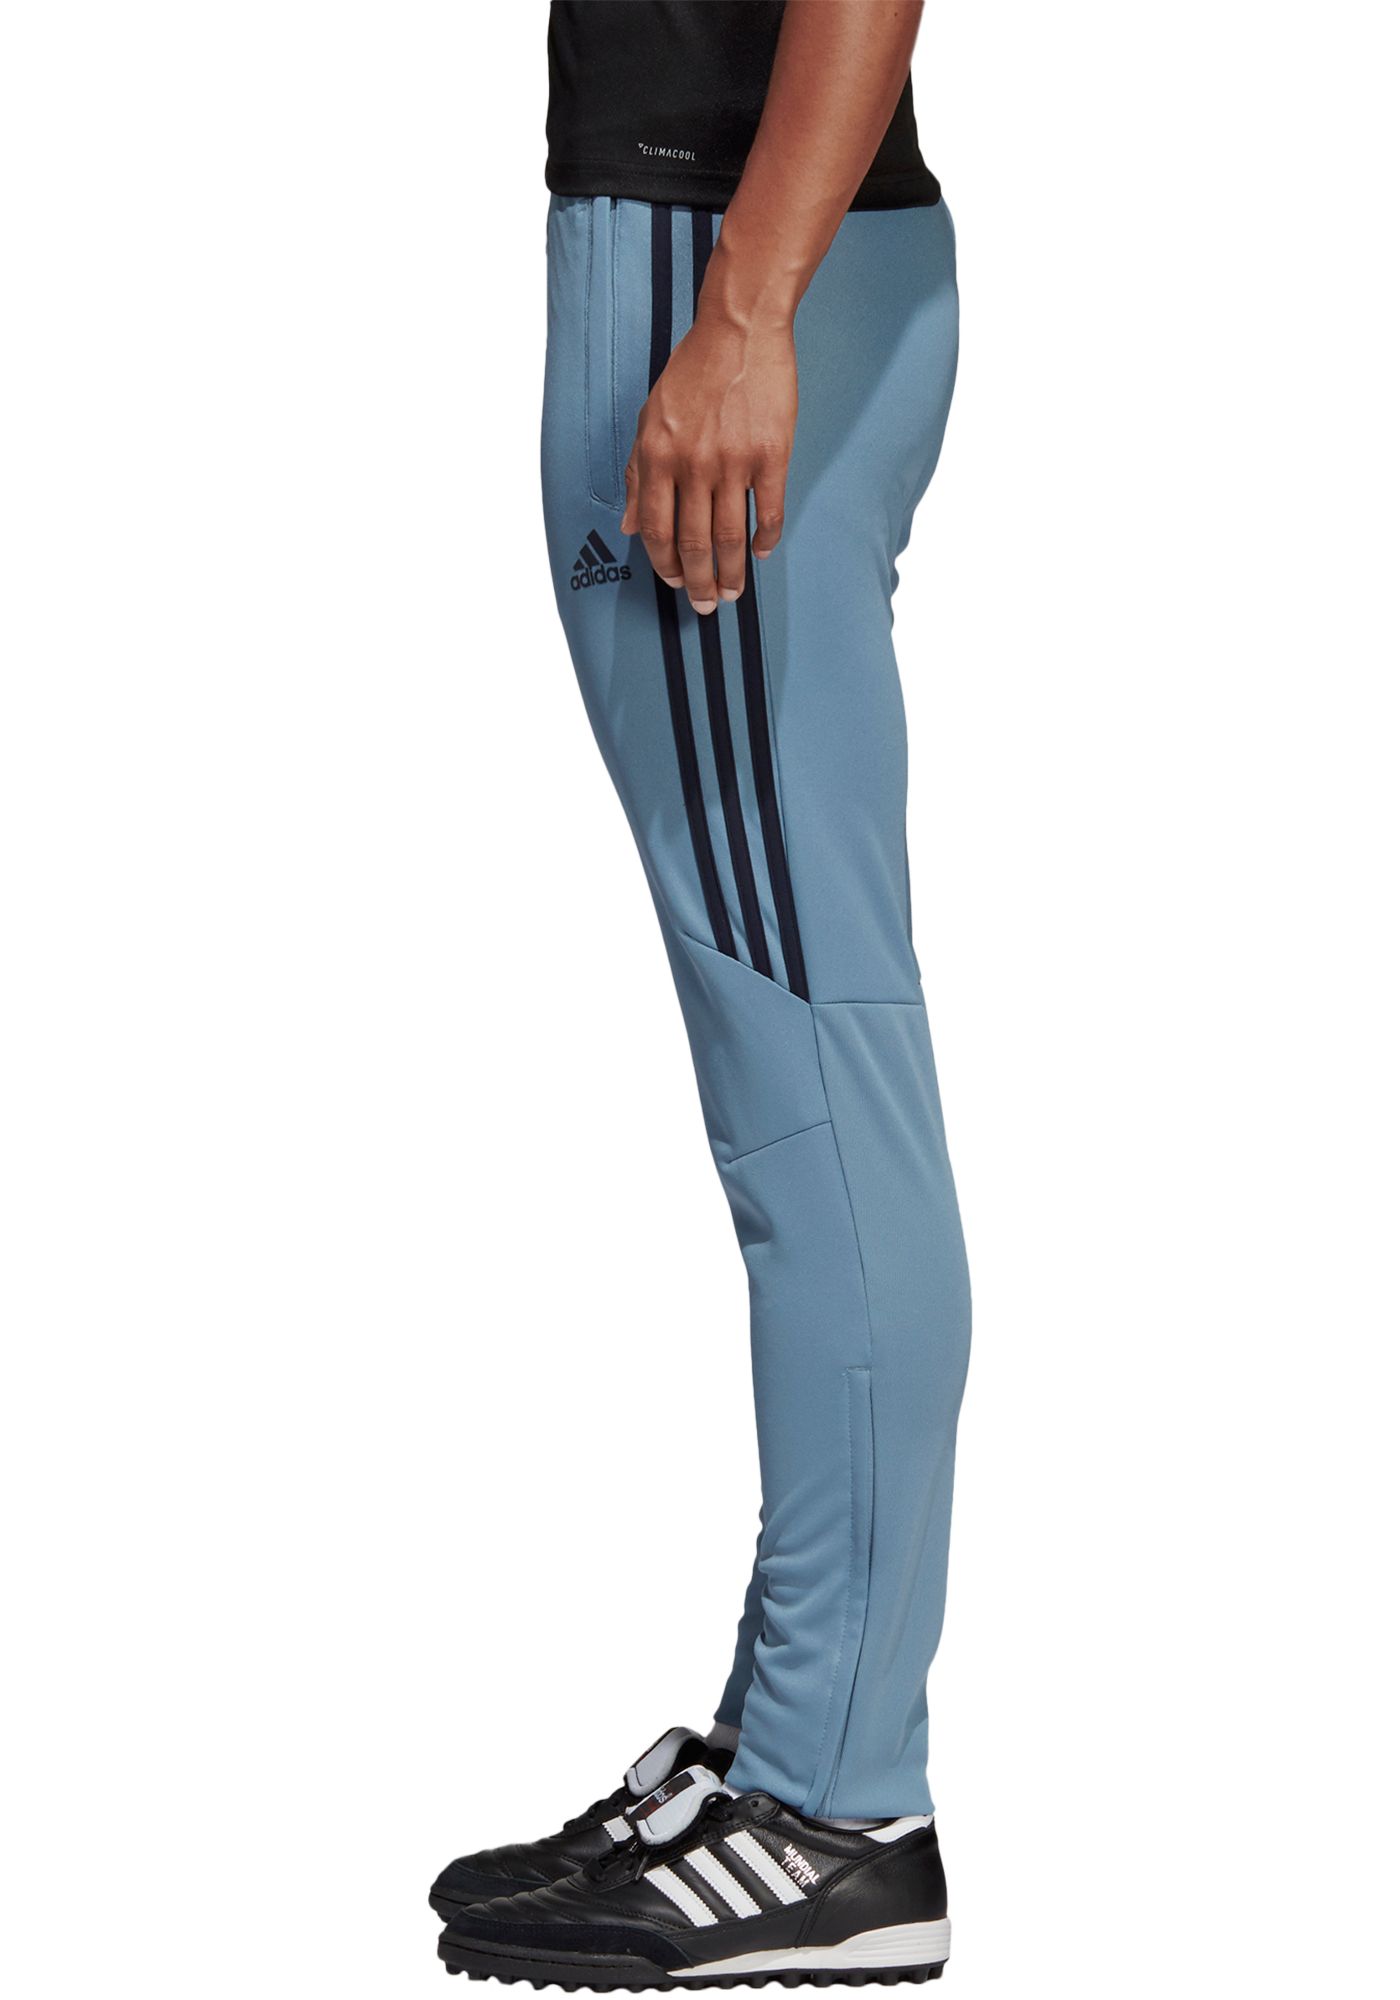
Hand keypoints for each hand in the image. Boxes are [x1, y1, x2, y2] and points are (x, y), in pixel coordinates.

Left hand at [621, 308, 795, 612]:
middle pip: (693, 542)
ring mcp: (734, 461)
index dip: (664, 564)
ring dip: (731, 572)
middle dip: (699, 582)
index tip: (675, 583)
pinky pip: (769, 510)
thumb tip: (630, 524)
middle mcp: (693, 463)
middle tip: (706, 605)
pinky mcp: (771, 454)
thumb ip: (638, 473)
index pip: (656, 529)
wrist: (739, 329)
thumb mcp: (650, 417)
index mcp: (658, 455)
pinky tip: (761, 552)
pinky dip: (765, 538)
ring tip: (733, 592)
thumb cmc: (693, 371)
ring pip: (730, 535)